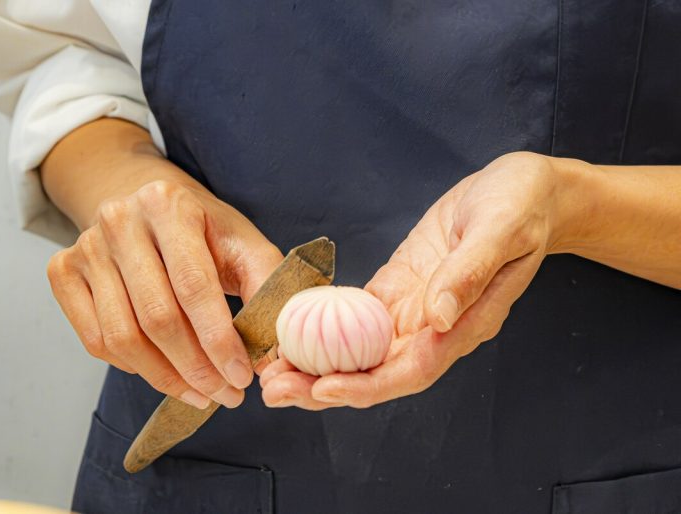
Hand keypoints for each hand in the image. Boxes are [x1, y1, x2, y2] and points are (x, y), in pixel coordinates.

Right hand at [47, 174, 282, 408]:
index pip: (193, 285)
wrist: (148, 207)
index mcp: (168, 204)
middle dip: (196, 368)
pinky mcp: (63, 271)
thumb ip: (265, 288)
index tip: (241, 377)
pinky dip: (132, 368)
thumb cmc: (203, 231)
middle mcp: (119, 219)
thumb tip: (271, 357)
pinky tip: (164, 372)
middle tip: (226, 395)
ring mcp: (85, 246)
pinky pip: (95, 340)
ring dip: (165, 378)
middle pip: (156, 316)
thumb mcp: (243, 243)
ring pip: (122, 336)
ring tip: (201, 394)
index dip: (218, 339)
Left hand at [260, 152, 570, 408]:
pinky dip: (324, 329)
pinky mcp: (400, 288)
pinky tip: (293, 333)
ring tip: (271, 371)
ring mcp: (415, 310)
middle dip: (325, 386)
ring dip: (317, 365)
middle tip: (275, 390)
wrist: (525, 192)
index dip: (367, 385)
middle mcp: (436, 327)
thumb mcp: (500, 230)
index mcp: (465, 323)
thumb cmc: (521, 207)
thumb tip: (437, 317)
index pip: (412, 370)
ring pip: (360, 351)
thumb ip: (469, 274)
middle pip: (376, 371)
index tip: (324, 389)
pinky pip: (357, 316)